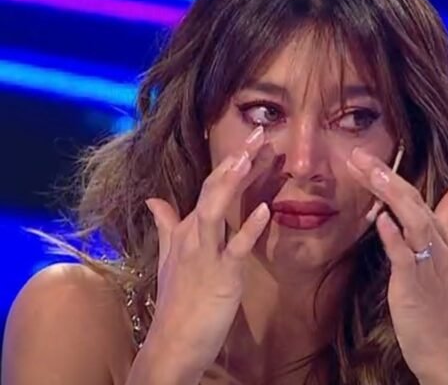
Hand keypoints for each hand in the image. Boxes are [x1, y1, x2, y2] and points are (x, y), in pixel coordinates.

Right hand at [142, 125, 271, 382]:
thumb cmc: (176, 300)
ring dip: (232, 183)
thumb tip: (153, 199)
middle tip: (259, 133)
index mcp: (187, 229)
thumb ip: (165, 225)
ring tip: (249, 157)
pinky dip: (250, 228)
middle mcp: (193, 235)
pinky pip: (235, 248)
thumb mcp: (168, 258)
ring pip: (216, 210)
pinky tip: (265, 209)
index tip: (251, 142)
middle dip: (236, 160)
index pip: (209, 186)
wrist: (172, 342)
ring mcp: (205, 254)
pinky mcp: (221, 276)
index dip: (229, 163)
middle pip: (213, 189)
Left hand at [347, 147, 447, 384]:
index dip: (392, 176)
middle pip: (412, 201)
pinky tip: (381, 218)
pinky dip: (395, 236)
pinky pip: (405, 257)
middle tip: (357, 154)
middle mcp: (437, 245)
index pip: (417, 198)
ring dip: (391, 194)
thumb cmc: (441, 307)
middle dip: (386, 175)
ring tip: (369, 171)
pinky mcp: (417, 285)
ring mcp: (428, 264)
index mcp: (441, 239)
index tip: (367, 158)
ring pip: (413, 220)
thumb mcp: (445, 259)